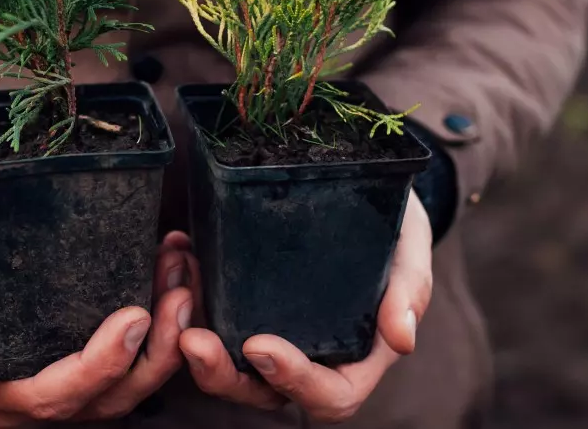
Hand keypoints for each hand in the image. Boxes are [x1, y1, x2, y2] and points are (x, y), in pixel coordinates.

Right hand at [0, 207, 193, 425]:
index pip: (58, 394)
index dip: (103, 363)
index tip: (138, 315)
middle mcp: (34, 391)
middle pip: (109, 395)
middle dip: (155, 350)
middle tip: (180, 290)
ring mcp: (64, 370)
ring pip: (132, 378)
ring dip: (169, 334)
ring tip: (183, 274)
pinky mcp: (83, 343)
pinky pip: (135, 348)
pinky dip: (163, 316)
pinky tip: (173, 266)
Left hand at [179, 191, 433, 421]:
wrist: (367, 193)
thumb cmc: (396, 230)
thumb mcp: (410, 250)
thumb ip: (409, 290)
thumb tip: (404, 338)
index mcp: (354, 358)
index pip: (327, 394)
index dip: (292, 380)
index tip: (260, 345)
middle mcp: (308, 355)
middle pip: (261, 389)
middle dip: (223, 373)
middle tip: (193, 339)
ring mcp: (272, 329)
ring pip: (226, 358)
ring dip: (194, 333)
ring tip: (177, 289)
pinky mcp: (245, 301)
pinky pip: (211, 312)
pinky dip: (190, 288)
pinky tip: (179, 250)